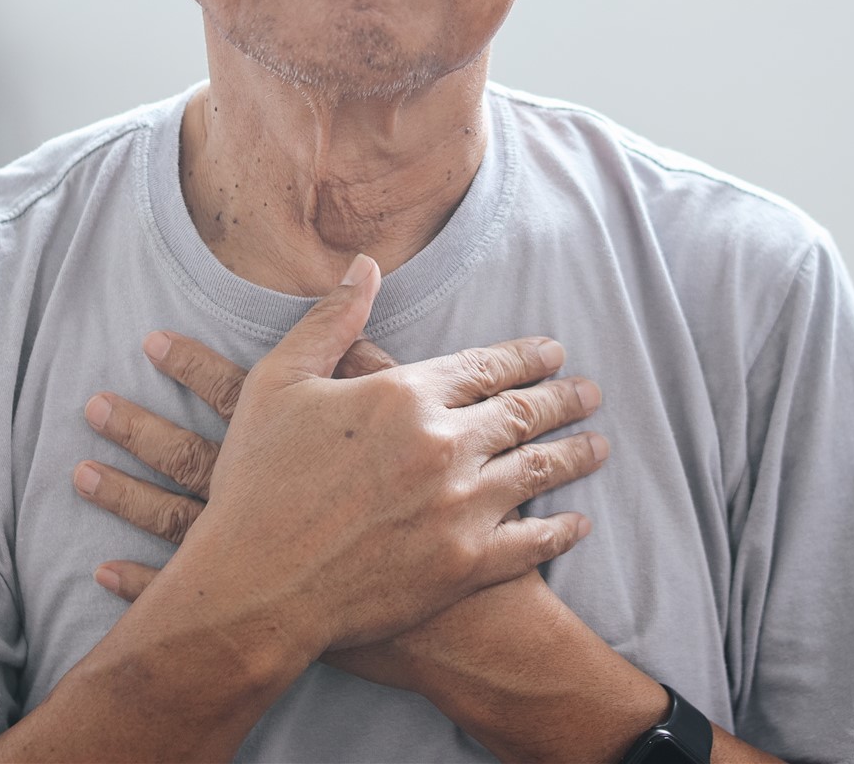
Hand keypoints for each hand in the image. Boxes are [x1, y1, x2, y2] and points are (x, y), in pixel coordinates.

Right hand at [75, 257, 606, 660]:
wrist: (253, 588)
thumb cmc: (256, 482)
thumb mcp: (278, 383)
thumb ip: (330, 321)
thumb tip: (365, 266)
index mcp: (404, 395)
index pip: (484, 367)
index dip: (524, 358)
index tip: (553, 352)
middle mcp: (444, 446)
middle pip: (522, 414)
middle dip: (562, 399)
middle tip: (591, 392)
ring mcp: (460, 509)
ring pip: (537, 471)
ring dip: (574, 455)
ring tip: (600, 446)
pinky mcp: (464, 567)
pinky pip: (531, 543)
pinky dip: (559, 531)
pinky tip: (578, 524)